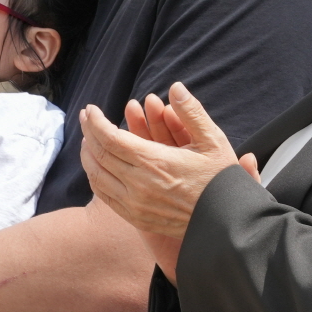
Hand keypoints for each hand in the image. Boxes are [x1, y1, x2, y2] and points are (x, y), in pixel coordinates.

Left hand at [79, 83, 240, 238]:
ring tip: (88, 139)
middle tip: (86, 117)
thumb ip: (192, 113)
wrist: (226, 223)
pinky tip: (97, 165)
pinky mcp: (136, 218)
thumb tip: (176, 88)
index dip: (96, 122)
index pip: (111, 138)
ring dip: (88, 155)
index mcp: (155, 162)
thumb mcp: (213, 142)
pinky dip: (95, 177)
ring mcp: (135, 204)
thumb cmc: (221, 180)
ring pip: (97, 176)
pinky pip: (105, 195)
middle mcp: (139, 185)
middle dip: (89, 132)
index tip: (91, 109)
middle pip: (99, 155)